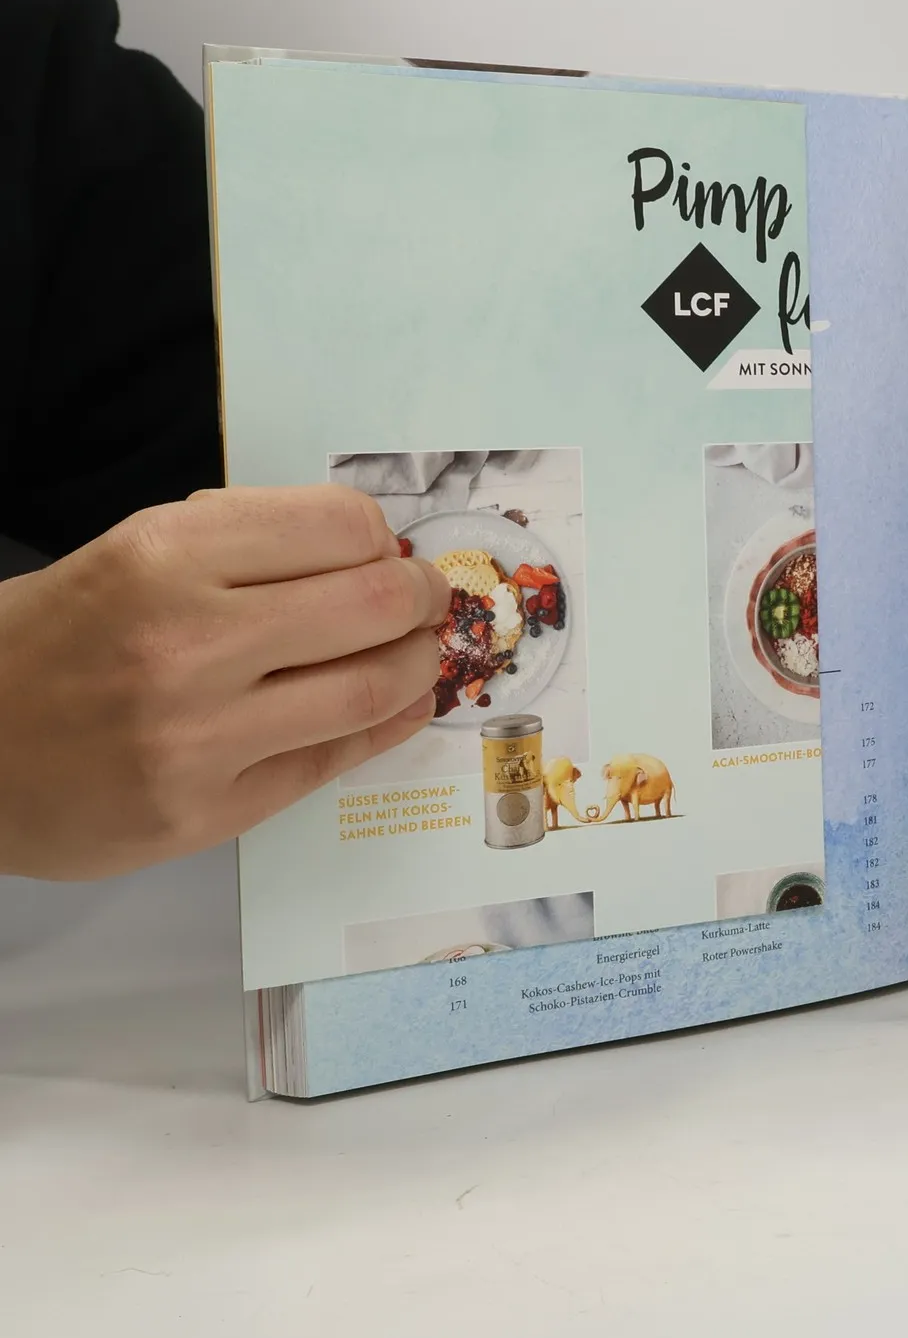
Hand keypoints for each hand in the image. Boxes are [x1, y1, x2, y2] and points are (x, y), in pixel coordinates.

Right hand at [0, 485, 451, 880]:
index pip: (338, 527)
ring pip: (369, 688)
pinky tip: (402, 705)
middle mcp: (185, 641)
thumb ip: (243, 546)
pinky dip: (387, 725)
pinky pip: (332, 759)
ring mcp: (198, 735)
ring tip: (416, 652)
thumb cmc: (51, 640)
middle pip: (373, 605)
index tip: (386, 552)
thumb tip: (369, 550)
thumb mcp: (128, 553)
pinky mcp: (206, 811)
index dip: (381, 540)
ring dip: (417, 663)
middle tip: (425, 600)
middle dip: (421, 598)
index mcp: (164, 555)